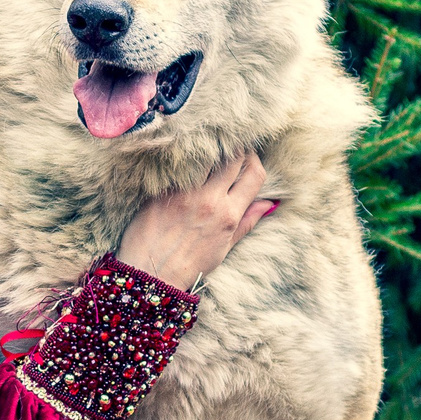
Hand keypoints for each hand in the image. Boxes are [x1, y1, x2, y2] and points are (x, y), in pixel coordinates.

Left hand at [114, 150, 275, 291]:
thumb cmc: (189, 263)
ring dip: (210, 149)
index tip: (249, 156)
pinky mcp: (162, 190)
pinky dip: (185, 158)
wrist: (150, 273)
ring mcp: (184, 193)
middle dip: (235, 148)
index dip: (255, 160)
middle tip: (229, 146)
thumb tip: (270, 203)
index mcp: (228, 215)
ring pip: (206, 155)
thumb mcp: (224, 247)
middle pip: (233, 158)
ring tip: (208, 148)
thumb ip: (247, 222)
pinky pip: (179, 164)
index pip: (254, 175)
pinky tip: (183, 157)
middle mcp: (209, 200)